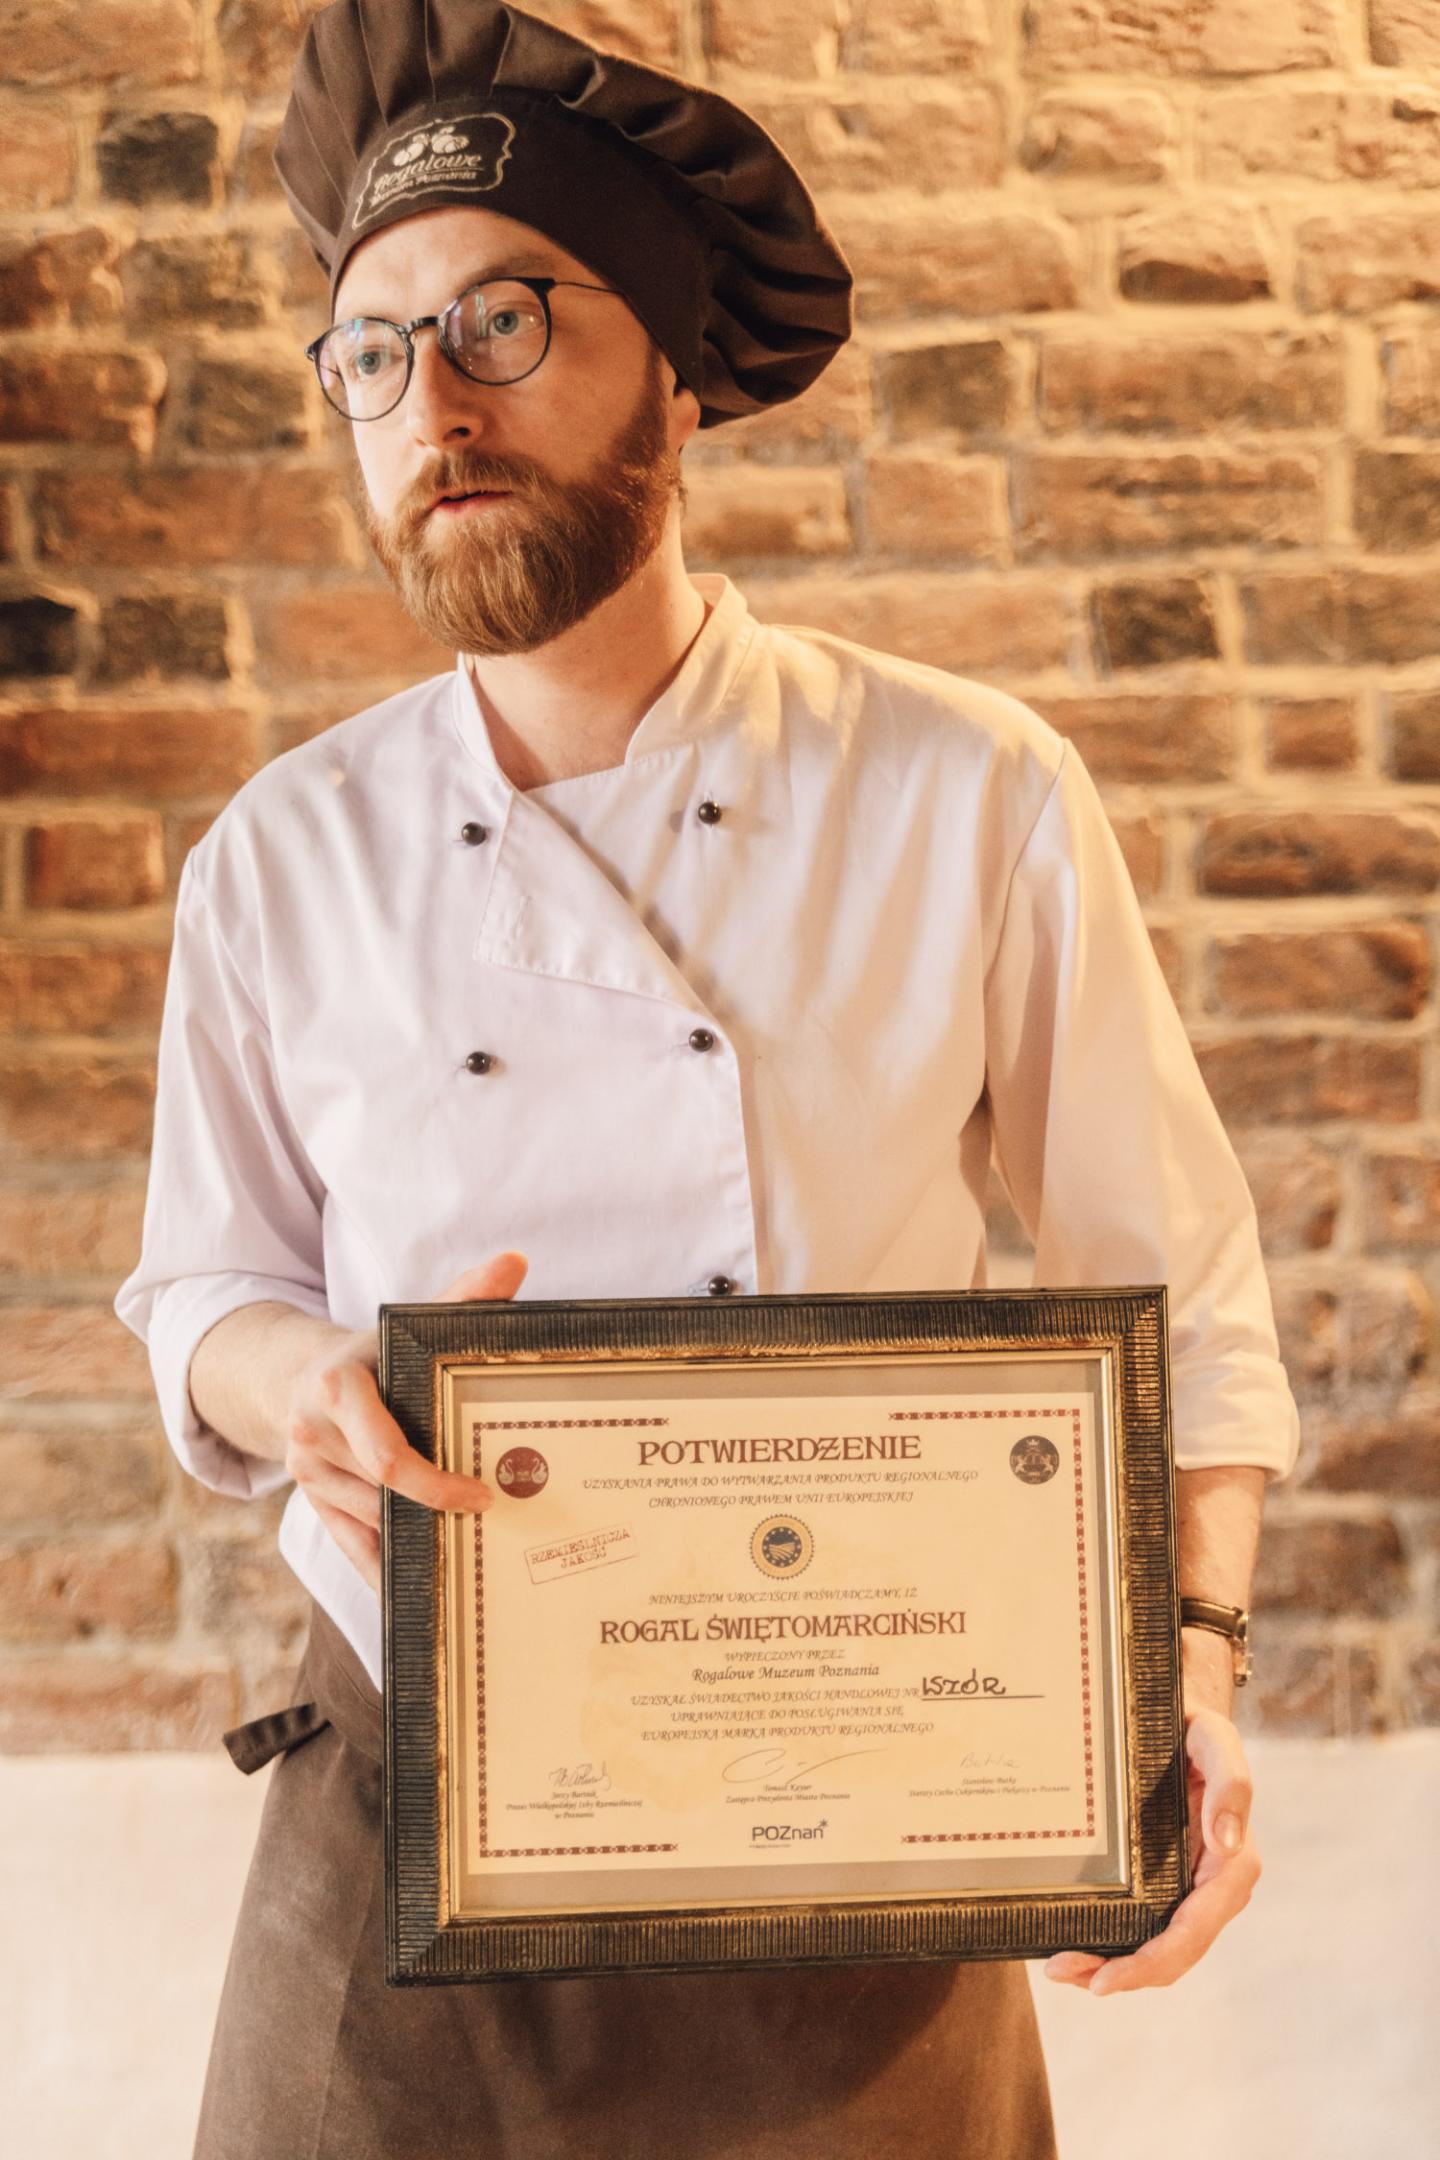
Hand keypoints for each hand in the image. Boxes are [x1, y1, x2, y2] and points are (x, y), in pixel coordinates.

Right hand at [282, 1252, 528, 1592]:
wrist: (299, 1375)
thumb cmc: (371, 1354)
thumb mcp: (408, 1323)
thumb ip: (462, 1296)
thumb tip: (516, 1262)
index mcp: (336, 1389)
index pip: (385, 1454)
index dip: (435, 1483)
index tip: (483, 1495)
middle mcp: (312, 1436)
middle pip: (382, 1493)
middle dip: (434, 1511)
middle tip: (492, 1524)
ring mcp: (307, 1476)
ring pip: (371, 1519)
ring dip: (417, 1536)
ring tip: (473, 1547)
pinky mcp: (310, 1503)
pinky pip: (349, 1548)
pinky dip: (384, 1572)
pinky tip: (423, 1592)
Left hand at [1044, 1687, 1259, 1996]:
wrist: (1177, 1720)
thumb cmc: (1196, 1730)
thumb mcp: (1216, 1740)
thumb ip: (1231, 1783)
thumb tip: (1227, 1844)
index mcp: (1231, 1866)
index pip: (1194, 1930)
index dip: (1153, 1962)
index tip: (1107, 1979)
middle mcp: (1211, 1887)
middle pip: (1171, 1952)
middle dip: (1123, 1973)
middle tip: (1063, 1973)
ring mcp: (1186, 1889)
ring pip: (1155, 1948)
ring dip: (1110, 1966)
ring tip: (1059, 1967)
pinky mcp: (1163, 1883)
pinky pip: (1142, 1926)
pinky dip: (1110, 1943)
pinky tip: (1074, 1944)